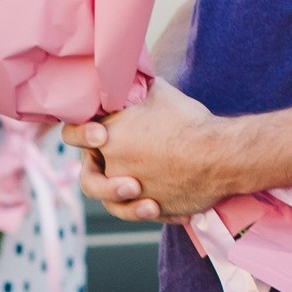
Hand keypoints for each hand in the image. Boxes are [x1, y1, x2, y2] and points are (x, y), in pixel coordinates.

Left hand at [62, 79, 233, 222]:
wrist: (219, 155)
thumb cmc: (188, 121)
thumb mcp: (158, 91)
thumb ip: (136, 89)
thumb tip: (131, 80)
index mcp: (108, 136)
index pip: (72, 135)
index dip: (82, 134)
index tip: (100, 134)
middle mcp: (113, 166)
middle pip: (92, 177)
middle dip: (106, 173)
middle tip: (126, 164)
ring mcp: (132, 192)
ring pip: (115, 201)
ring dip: (127, 196)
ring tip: (145, 187)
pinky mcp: (154, 210)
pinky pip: (143, 212)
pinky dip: (150, 207)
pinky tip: (162, 200)